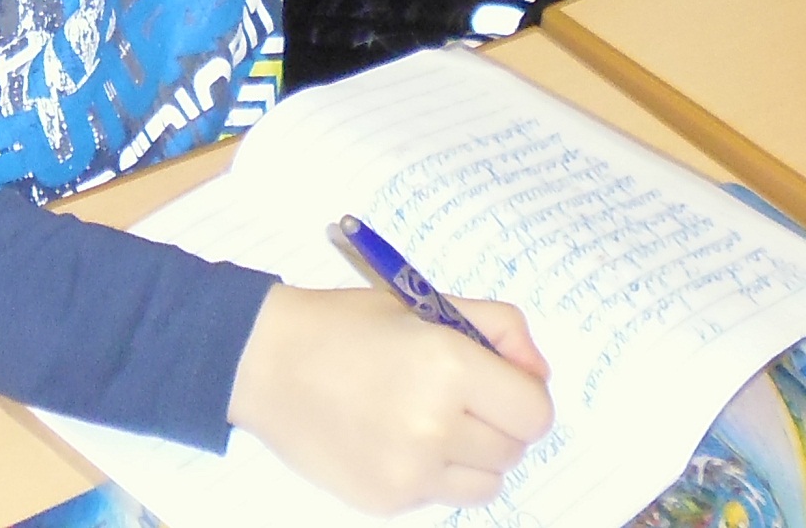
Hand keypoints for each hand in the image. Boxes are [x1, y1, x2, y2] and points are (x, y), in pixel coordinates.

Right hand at [228, 286, 552, 515]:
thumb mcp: (425, 303)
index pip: (535, 411)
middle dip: (498, 422)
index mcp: (449, 365)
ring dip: (474, 456)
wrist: (266, 362)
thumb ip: (498, 328)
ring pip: (488, 482)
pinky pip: (444, 498)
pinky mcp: (388, 502)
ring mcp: (411, 472)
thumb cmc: (347, 325)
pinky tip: (397, 440)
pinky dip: (435, 474)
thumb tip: (539, 372)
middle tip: (459, 397)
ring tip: (432, 422)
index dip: (524, 395)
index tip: (501, 384)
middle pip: (514, 449)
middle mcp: (436, 424)